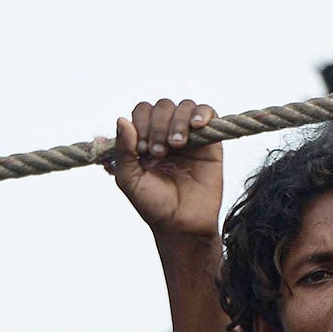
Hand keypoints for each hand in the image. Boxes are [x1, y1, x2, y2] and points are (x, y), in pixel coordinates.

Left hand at [99, 99, 221, 239]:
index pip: (142, 111)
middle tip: (159, 152)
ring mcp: (190, 136)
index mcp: (146, 139)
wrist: (182, 225)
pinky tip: (196, 126)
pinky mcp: (210, 142)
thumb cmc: (155, 206)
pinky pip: (208, 113)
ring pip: (184, 106)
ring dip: (177, 121)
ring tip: (177, 145)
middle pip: (162, 106)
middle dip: (158, 125)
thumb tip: (121, 120)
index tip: (142, 150)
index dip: (141, 123)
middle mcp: (167, 134)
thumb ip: (122, 151)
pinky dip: (202, 113)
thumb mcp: (129, 180)